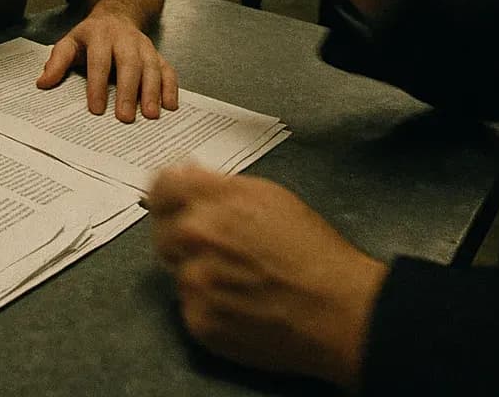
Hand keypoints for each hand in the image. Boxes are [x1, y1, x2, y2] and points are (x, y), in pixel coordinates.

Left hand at [37, 8, 177, 120]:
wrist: (117, 15)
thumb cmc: (91, 37)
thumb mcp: (70, 42)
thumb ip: (57, 62)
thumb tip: (43, 83)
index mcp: (100, 35)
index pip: (99, 60)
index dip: (97, 85)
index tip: (96, 109)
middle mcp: (125, 39)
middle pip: (129, 64)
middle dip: (128, 91)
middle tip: (125, 118)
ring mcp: (144, 46)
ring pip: (151, 67)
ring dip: (152, 91)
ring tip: (150, 115)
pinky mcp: (157, 54)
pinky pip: (168, 69)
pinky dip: (171, 87)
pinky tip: (170, 106)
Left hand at [148, 165, 388, 389]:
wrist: (338, 311)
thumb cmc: (313, 252)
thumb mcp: (272, 197)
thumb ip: (222, 186)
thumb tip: (186, 175)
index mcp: (214, 200)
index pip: (160, 187)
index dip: (167, 192)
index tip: (172, 199)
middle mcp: (196, 237)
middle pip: (162, 230)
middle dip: (184, 234)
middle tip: (220, 247)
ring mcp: (194, 283)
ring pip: (178, 270)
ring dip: (198, 271)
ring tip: (240, 278)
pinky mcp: (199, 322)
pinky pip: (190, 305)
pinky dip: (209, 304)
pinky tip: (241, 303)